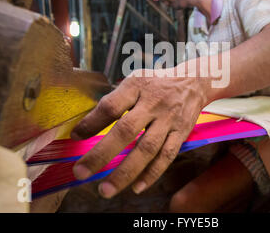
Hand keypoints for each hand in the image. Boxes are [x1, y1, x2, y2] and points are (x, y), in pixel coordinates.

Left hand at [71, 68, 208, 197]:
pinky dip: (151, 174)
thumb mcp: (135, 81)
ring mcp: (168, 120)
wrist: (194, 81)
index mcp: (137, 87)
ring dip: (125, 172)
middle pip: (126, 131)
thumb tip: (88, 124)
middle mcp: (153, 103)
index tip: (75, 137)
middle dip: (101, 154)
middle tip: (81, 173)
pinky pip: (166, 156)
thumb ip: (115, 100)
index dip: (91, 123)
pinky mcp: (181, 133)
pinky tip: (136, 187)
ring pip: (146, 149)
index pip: (111, 106)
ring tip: (106, 190)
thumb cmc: (157, 83)